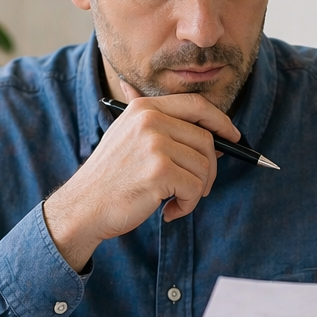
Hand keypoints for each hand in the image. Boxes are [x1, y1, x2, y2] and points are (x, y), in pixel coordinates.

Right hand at [43, 82, 239, 270]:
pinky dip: (187, 205)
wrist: (83, 207)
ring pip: (204, 166)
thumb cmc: (110, 179)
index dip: (221, 122)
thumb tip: (212, 128)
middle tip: (195, 189)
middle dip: (209, 169)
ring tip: (174, 202)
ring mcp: (154, 144)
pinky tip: (169, 211)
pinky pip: (194, 188)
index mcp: (144, 108)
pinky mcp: (158, 170)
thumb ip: (162, 127)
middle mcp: (149, 120)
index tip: (233, 138)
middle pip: (206, 139)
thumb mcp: (128, 138)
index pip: (196, 105)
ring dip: (195, 192)